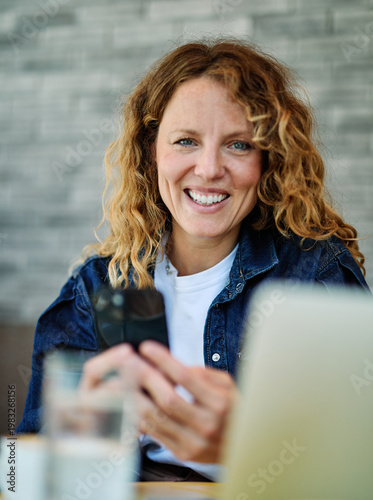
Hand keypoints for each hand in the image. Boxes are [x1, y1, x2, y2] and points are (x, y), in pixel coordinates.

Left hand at [80, 342, 238, 463]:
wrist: (243, 447)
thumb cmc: (232, 410)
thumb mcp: (228, 386)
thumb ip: (204, 374)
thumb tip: (176, 367)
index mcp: (220, 403)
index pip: (187, 378)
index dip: (164, 361)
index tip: (147, 348)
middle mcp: (207, 424)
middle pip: (168, 399)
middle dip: (144, 377)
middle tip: (129, 361)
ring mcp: (193, 441)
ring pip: (156, 418)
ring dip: (135, 397)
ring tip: (122, 380)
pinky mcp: (182, 452)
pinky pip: (153, 432)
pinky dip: (138, 415)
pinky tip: (129, 402)